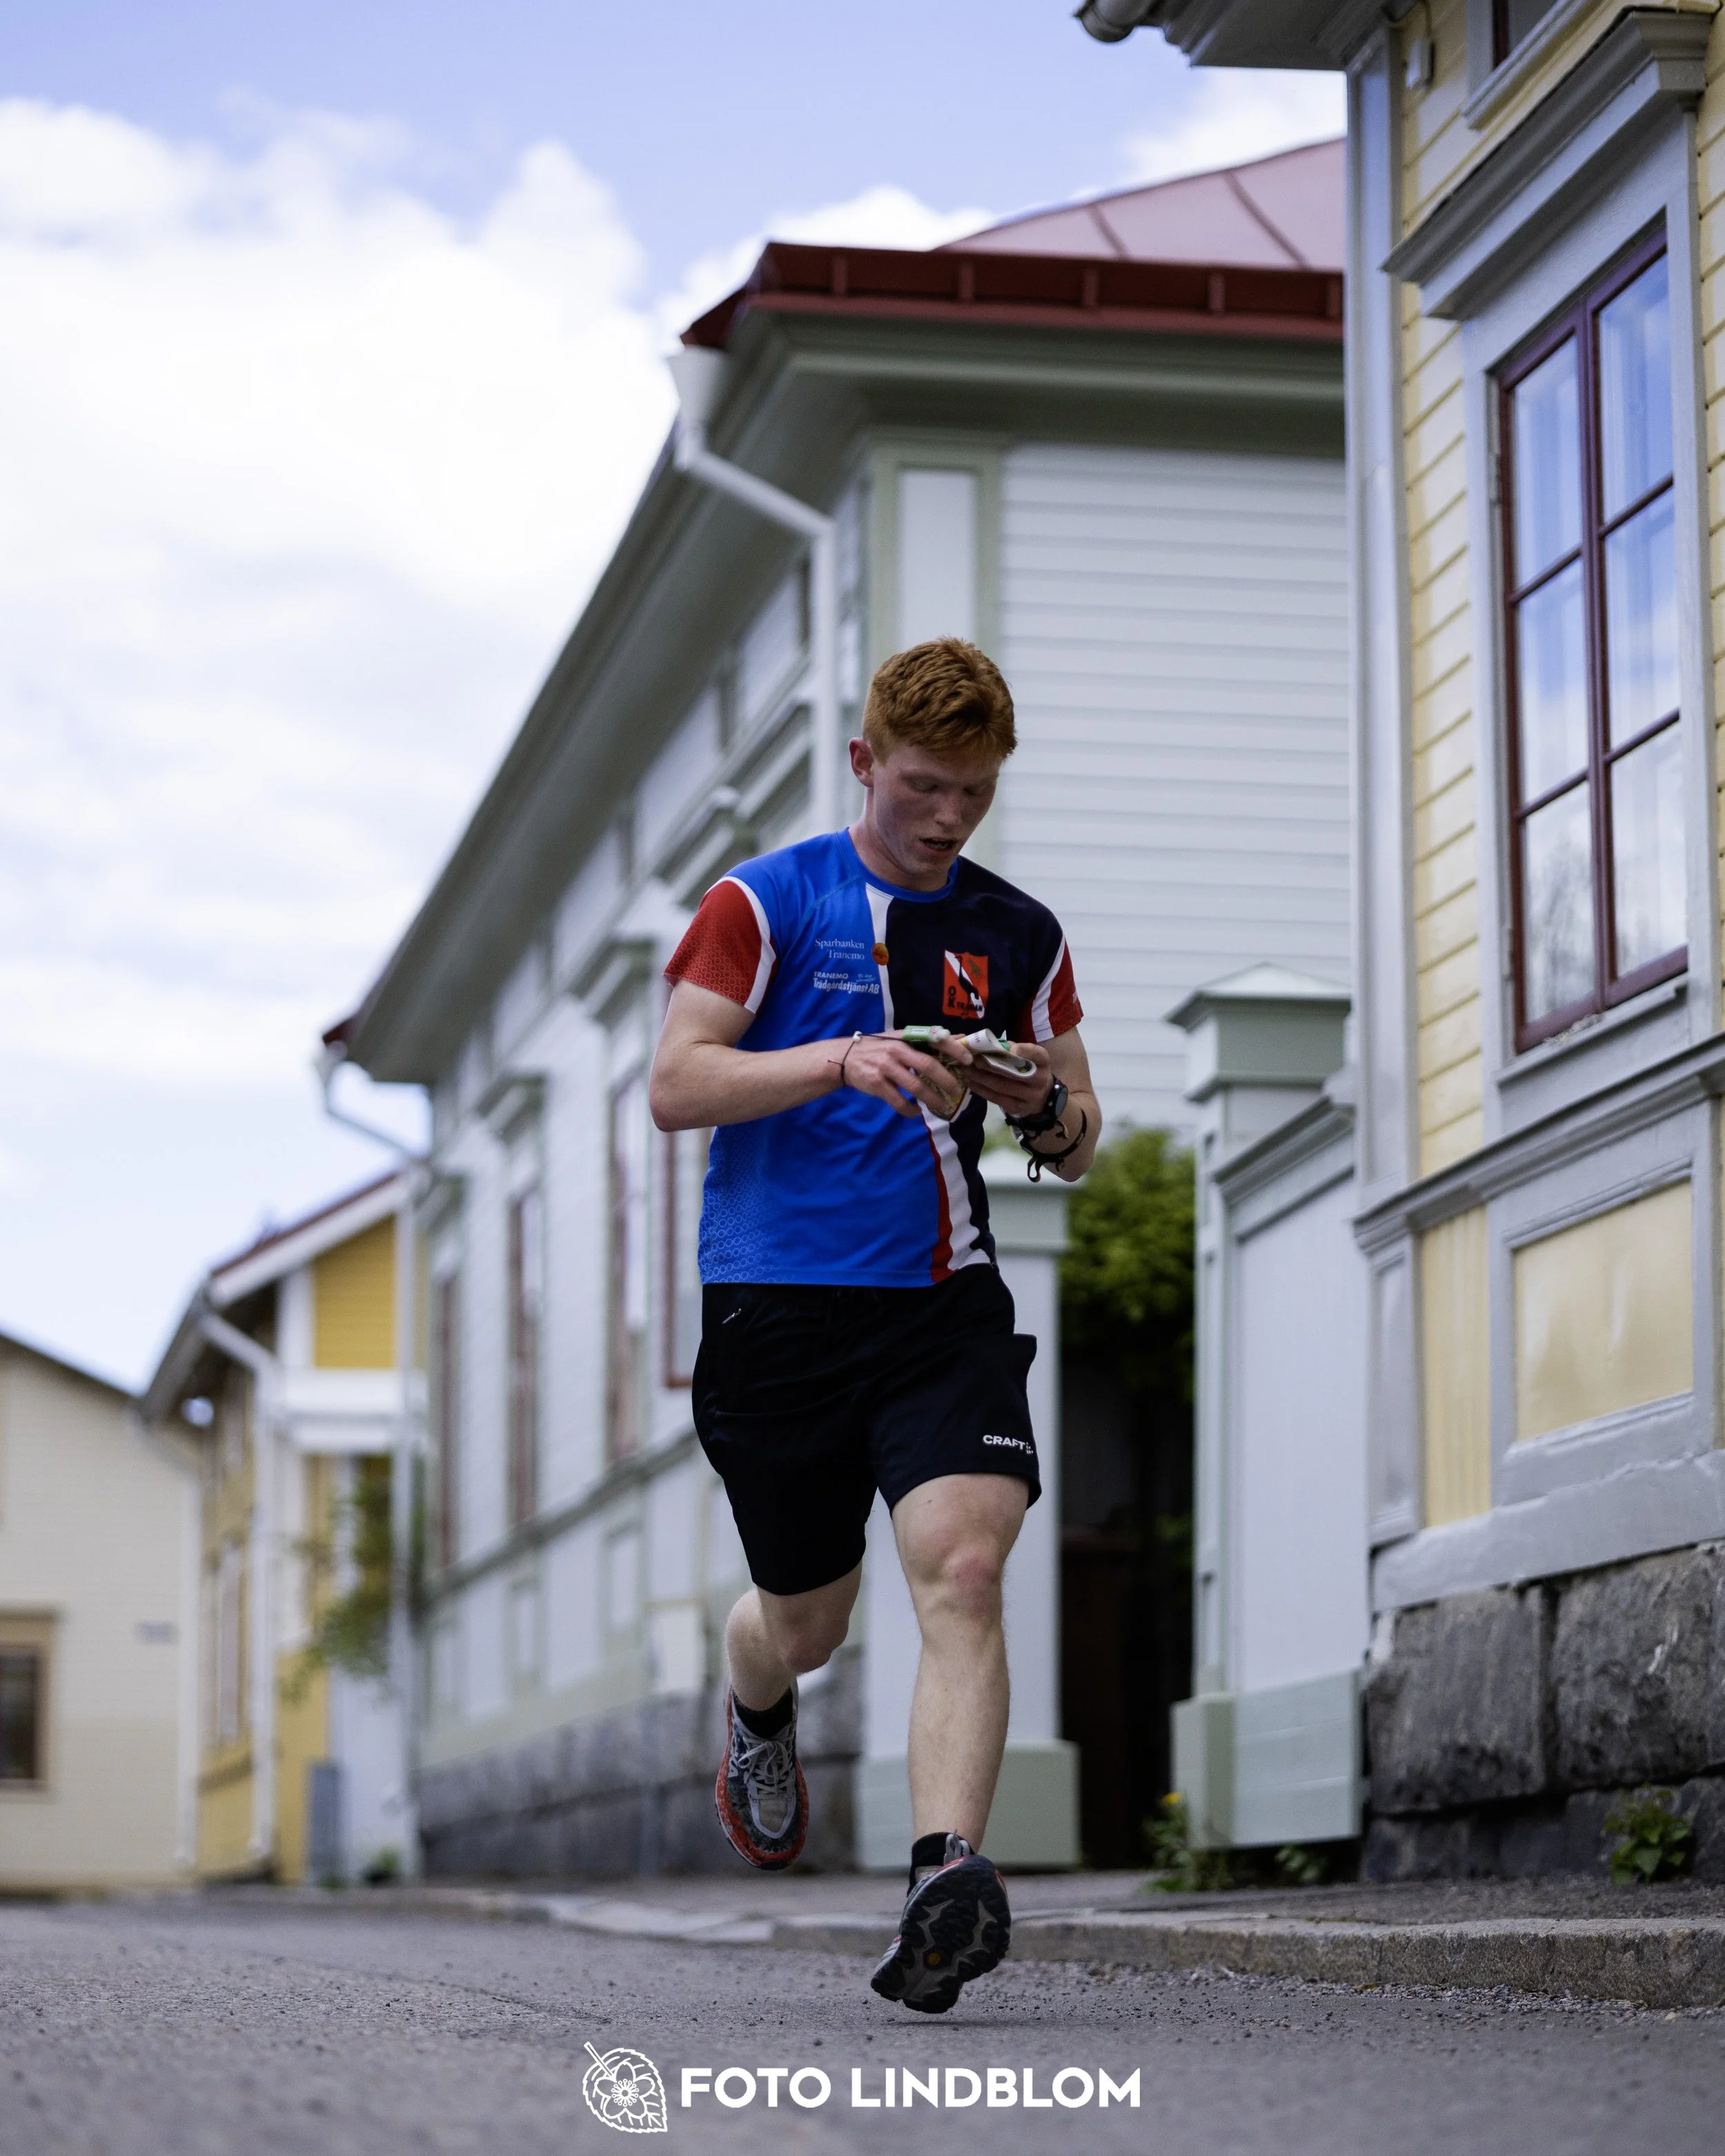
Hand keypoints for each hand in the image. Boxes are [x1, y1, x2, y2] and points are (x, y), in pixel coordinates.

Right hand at [829, 1033, 967, 1118]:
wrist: (844, 1058)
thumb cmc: (878, 1047)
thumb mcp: (899, 1038)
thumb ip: (926, 1040)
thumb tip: (958, 1038)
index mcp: (904, 1037)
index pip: (933, 1040)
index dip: (953, 1049)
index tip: (968, 1060)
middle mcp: (896, 1050)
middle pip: (927, 1066)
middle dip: (946, 1080)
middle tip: (957, 1091)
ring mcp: (885, 1068)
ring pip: (915, 1087)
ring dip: (932, 1099)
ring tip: (942, 1107)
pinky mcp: (876, 1084)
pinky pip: (899, 1101)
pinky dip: (910, 1110)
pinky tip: (916, 1112)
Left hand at [955, 1038, 1053, 1119]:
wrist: (1042, 1097)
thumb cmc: (1029, 1070)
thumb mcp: (1029, 1057)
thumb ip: (1014, 1049)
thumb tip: (990, 1044)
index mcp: (1043, 1063)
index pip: (1038, 1054)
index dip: (1024, 1050)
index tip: (1009, 1048)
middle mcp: (1039, 1080)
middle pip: (1013, 1072)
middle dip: (989, 1065)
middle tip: (972, 1059)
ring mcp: (1029, 1097)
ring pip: (1001, 1086)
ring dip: (980, 1077)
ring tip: (965, 1069)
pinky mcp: (1016, 1108)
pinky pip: (996, 1098)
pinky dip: (980, 1089)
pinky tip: (969, 1081)